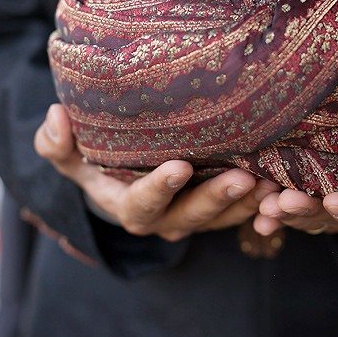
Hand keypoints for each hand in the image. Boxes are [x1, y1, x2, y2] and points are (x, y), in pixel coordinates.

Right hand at [34, 104, 276, 241]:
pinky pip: (241, 213)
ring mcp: (194, 216)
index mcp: (128, 208)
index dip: (160, 188)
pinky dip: (260, 203)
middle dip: (216, 198)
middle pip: (191, 216)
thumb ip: (56, 143)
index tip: (179, 165)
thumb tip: (57, 116)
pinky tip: (281, 185)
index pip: (143, 204)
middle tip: (242, 178)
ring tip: (271, 183)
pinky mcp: (217, 210)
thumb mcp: (69, 154)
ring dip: (247, 203)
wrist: (123, 175)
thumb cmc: (96, 159)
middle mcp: (164, 220)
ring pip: (222, 218)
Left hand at [253, 97, 337, 238]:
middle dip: (306, 212)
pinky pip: (281, 193)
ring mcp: (326, 195)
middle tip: (285, 203)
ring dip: (280, 209)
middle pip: (327, 216)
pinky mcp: (303, 180)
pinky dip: (263, 197)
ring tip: (261, 203)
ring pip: (300, 208)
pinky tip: (244, 193)